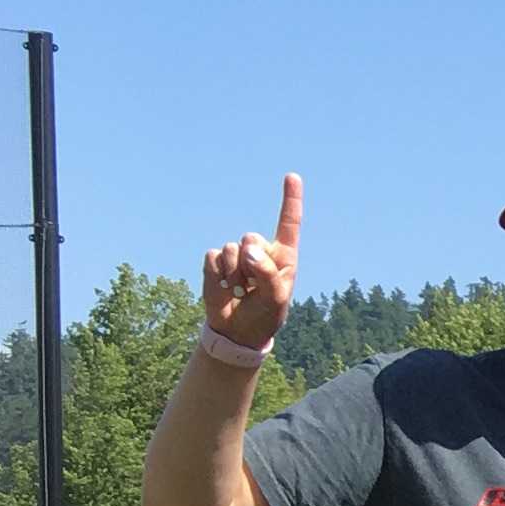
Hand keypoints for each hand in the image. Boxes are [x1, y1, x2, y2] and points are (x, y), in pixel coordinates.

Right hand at [200, 173, 303, 351]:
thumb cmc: (264, 314)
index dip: (290, 199)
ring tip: (241, 290)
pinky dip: (218, 275)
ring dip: (234, 273)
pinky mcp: (215, 260)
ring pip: (231, 248)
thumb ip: (267, 273)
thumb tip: (248, 248)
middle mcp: (260, 250)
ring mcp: (237, 254)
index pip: (288, 223)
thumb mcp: (274, 299)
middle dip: (250, 262)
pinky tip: (226, 288)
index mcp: (283, 256)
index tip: (292, 176)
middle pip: (251, 238)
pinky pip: (213, 257)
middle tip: (253, 286)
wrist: (237, 329)